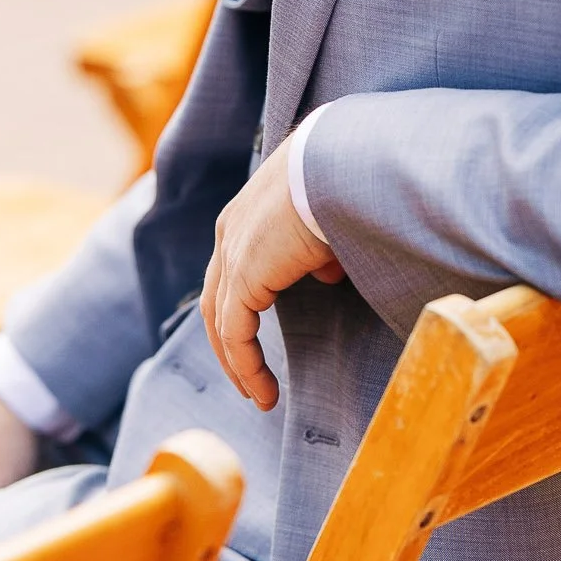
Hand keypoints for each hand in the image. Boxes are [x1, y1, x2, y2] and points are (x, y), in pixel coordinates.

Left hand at [201, 137, 342, 410]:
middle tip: (249, 378)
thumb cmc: (345, 182)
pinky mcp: (243, 278)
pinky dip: (247, 366)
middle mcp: (229, 232)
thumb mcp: (328, 215)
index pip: (232, 272)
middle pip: (216, 301)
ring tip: (258, 395)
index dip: (241, 309)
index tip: (259, 340)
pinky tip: (264, 391)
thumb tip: (326, 273)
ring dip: (237, 364)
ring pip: (221, 323)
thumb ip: (320, 248)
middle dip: (230, 344)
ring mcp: (232, 254)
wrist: (339, 166)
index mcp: (246, 213)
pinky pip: (236, 334)